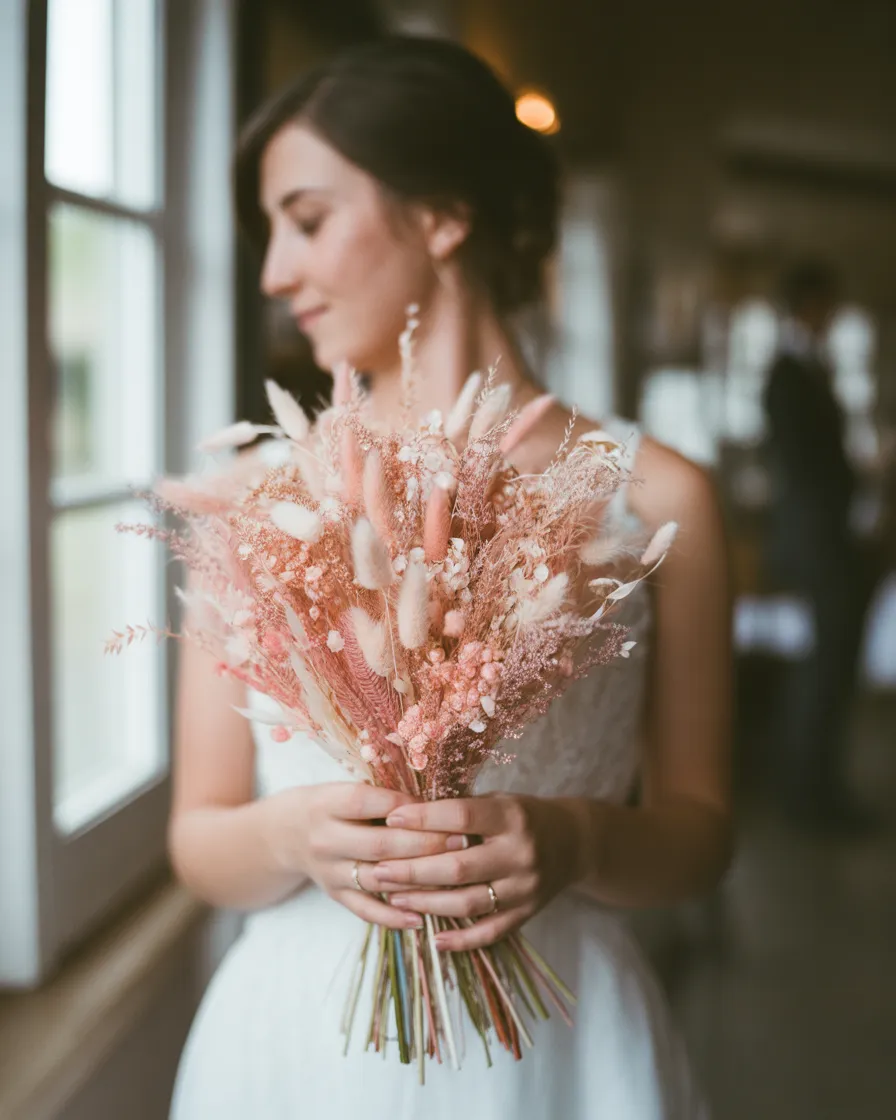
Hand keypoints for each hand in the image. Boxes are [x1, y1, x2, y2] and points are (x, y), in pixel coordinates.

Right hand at [263, 783, 462, 930]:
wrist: (285, 833)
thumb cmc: (331, 804)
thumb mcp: (345, 788)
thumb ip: (382, 794)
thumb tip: (436, 799)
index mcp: (328, 803)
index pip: (369, 802)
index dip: (406, 807)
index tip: (443, 809)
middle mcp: (325, 838)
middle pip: (379, 844)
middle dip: (424, 843)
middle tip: (461, 841)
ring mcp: (328, 870)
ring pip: (377, 879)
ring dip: (416, 879)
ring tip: (453, 878)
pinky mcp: (334, 894)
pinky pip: (365, 909)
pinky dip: (393, 916)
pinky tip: (420, 918)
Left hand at [371, 794, 584, 949]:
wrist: (574, 842)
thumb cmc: (523, 816)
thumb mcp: (499, 800)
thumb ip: (461, 809)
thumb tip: (405, 813)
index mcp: (512, 816)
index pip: (462, 816)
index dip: (424, 818)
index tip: (391, 818)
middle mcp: (520, 853)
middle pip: (458, 866)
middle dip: (413, 869)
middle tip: (378, 869)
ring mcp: (525, 888)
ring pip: (468, 903)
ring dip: (426, 903)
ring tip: (393, 898)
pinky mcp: (527, 914)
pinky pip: (490, 932)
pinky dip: (461, 940)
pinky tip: (433, 939)